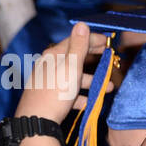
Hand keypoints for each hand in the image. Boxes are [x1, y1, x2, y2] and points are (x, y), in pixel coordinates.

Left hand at [13, 22, 109, 145]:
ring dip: (92, 81)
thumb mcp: (71, 67)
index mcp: (54, 55)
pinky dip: (80, 95)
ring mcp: (48, 81)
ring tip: (109, 89)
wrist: (36, 121)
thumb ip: (78, 46)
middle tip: (110, 59)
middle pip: (75, 58)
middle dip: (94, 59)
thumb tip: (82, 24)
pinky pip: (68, 92)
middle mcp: (49, 65)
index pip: (75, 40)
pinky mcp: (48, 96)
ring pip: (73, 77)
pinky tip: (88, 103)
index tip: (108, 41)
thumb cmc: (55, 92)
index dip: (93, 39)